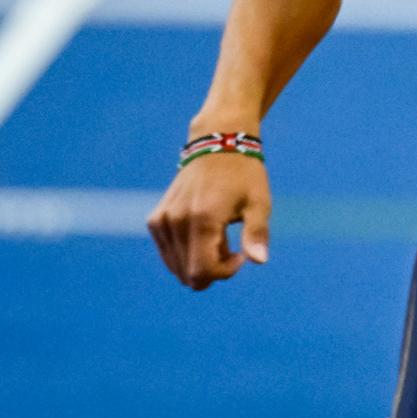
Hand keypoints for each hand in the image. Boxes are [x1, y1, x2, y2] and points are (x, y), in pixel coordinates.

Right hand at [147, 154, 271, 288]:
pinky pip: (168, 253)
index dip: (224, 272)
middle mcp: (175, 221)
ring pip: (176, 267)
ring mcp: (161, 220)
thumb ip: (257, 234)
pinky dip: (185, 253)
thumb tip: (259, 261)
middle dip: (212, 270)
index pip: (201, 271)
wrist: (218, 143)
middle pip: (187, 274)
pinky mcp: (155, 219)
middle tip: (231, 246)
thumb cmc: (244, 174)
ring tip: (219, 237)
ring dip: (199, 262)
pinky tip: (204, 234)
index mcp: (202, 219)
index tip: (240, 254)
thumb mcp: (259, 202)